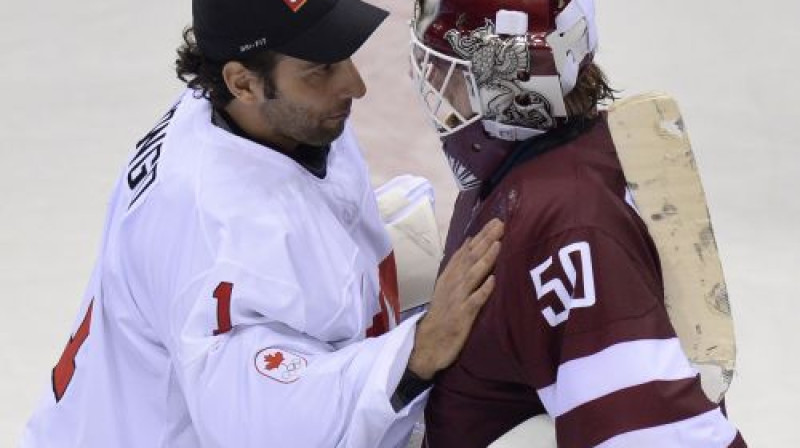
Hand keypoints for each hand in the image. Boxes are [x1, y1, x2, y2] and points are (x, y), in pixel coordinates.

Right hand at [408, 218, 503, 379]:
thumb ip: (459, 265)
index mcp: (450, 276)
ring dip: (486, 259)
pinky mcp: (462, 317)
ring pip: (473, 275)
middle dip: (486, 240)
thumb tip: (470, 241)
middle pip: (471, 258)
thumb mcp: (447, 286)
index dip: (481, 236)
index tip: (496, 220)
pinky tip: (493, 281)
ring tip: (498, 244)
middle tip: (500, 224)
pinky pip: (474, 302)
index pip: (466, 251)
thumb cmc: (443, 315)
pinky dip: (483, 291)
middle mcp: (453, 284)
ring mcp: (458, 299)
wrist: (428, 344)